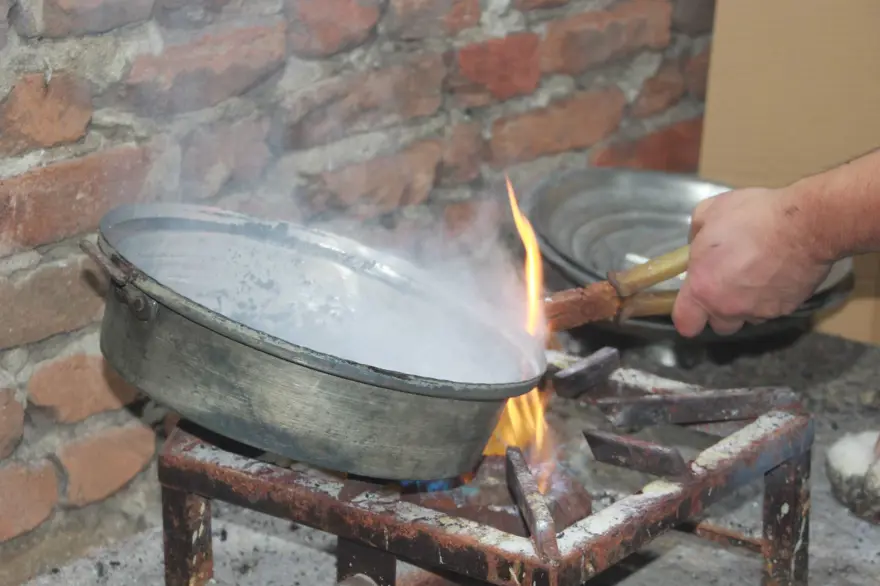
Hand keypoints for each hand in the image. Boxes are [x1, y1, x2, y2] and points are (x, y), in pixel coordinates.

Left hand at [672, 187, 832, 336]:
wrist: (805, 225)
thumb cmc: (752, 217)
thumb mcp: (710, 212)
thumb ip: (696, 234)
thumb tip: (696, 244)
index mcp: (703, 288)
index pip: (685, 324)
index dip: (687, 316)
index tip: (693, 303)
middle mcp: (728, 307)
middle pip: (718, 325)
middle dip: (719, 310)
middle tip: (726, 284)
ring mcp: (758, 311)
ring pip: (746, 318)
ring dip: (746, 304)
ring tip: (755, 276)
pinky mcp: (785, 309)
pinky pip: (771, 310)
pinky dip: (771, 298)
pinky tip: (776, 274)